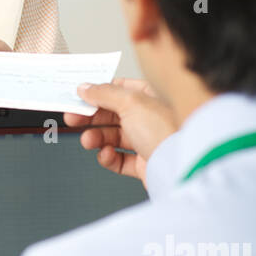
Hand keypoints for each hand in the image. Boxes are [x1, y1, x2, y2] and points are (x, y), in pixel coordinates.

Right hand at [62, 77, 177, 188]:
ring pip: (113, 136)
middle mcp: (149, 117)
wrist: (183, 168)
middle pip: (112, 113)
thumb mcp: (130, 102)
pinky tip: (106, 154)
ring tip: (88, 141)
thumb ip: (104, 93)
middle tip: (73, 119)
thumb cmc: (166, 130)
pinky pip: (119, 159)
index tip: (78, 96)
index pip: (118, 89)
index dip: (97, 92)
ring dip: (96, 137)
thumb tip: (85, 87)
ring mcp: (147, 141)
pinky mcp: (144, 164)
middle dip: (91, 117)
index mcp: (150, 96)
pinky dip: (109, 157)